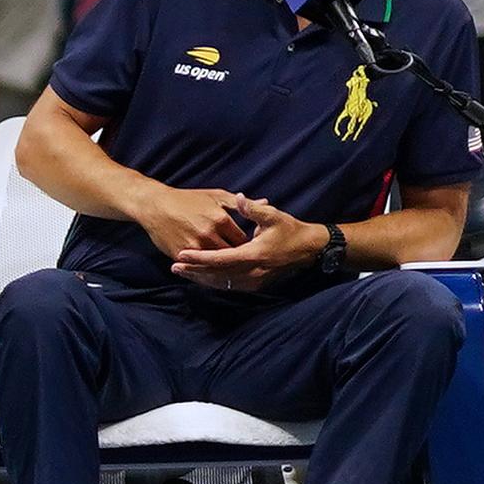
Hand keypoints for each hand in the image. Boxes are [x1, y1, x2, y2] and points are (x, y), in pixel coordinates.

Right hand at [124, 183, 250, 260]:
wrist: (155, 205)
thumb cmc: (187, 199)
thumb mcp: (216, 196)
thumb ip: (241, 203)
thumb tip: (266, 202)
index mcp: (221, 220)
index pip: (242, 241)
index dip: (248, 248)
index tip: (251, 251)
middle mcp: (209, 235)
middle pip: (230, 255)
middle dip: (237, 261)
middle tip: (244, 266)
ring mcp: (193, 246)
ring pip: (214, 265)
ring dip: (221, 269)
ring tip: (229, 272)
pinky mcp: (179, 254)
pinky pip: (196, 267)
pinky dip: (204, 271)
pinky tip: (210, 272)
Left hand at [172, 195, 325, 284]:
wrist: (309, 249)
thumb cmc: (290, 230)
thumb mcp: (274, 216)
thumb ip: (253, 209)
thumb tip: (238, 197)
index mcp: (253, 255)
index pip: (220, 259)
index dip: (199, 258)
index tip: (181, 255)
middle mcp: (252, 272)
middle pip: (216, 275)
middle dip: (194, 271)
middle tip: (174, 266)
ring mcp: (254, 281)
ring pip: (221, 283)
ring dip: (201, 278)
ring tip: (182, 272)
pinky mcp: (255, 285)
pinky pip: (230, 286)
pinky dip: (214, 282)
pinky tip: (201, 277)